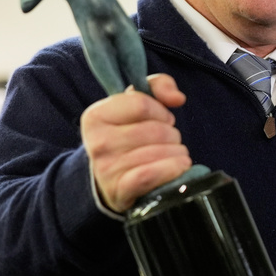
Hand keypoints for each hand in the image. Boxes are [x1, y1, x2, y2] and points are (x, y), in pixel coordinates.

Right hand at [80, 74, 191, 212]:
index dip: (161, 111)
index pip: (142, 104)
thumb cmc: (128, 137)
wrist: (111, 180)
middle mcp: (96, 142)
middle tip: (167, 141)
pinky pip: (153, 174)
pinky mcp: (119, 190)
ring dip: (178, 152)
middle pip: (155, 130)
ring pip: (160, 152)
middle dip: (172, 134)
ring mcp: (106, 168)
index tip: (162, 119)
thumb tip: (177, 98)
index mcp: (95, 116)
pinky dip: (174, 169)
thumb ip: (158, 86)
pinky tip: (180, 167)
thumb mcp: (137, 104)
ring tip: (173, 154)